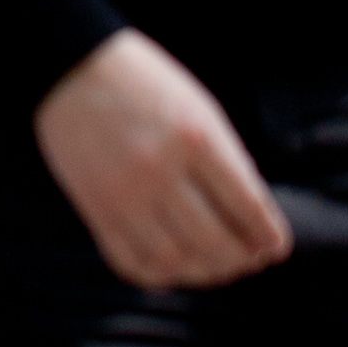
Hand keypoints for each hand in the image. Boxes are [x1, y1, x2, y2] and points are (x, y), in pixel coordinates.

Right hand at [33, 29, 292, 291]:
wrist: (71, 70)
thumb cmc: (146, 85)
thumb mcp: (199, 109)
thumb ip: (225, 161)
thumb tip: (251, 220)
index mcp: (195, 137)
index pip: (246, 205)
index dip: (268, 235)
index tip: (276, 248)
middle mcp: (159, 170)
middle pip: (212, 241)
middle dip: (240, 260)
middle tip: (249, 261)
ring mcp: (123, 192)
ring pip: (173, 260)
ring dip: (202, 273)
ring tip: (215, 268)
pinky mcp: (94, 207)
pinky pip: (130, 261)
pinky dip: (158, 276)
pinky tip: (174, 268)